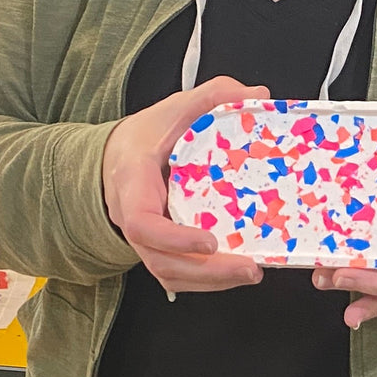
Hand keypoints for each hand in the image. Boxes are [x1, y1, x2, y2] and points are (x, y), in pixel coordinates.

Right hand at [102, 76, 267, 294]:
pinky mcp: (159, 247)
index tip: (210, 242)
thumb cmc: (145, 133)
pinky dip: (205, 279)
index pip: (142, 222)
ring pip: (168, 273)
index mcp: (133, 182)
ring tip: (249, 272)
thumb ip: (215, 95)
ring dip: (209, 281)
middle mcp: (133, 217)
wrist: (116, 155)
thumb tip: (260, 96)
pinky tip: (234, 272)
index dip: (175, 238)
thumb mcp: (176, 106)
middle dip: (205, 272)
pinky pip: (176, 271)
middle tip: (247, 267)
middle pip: (160, 261)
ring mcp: (145, 238)